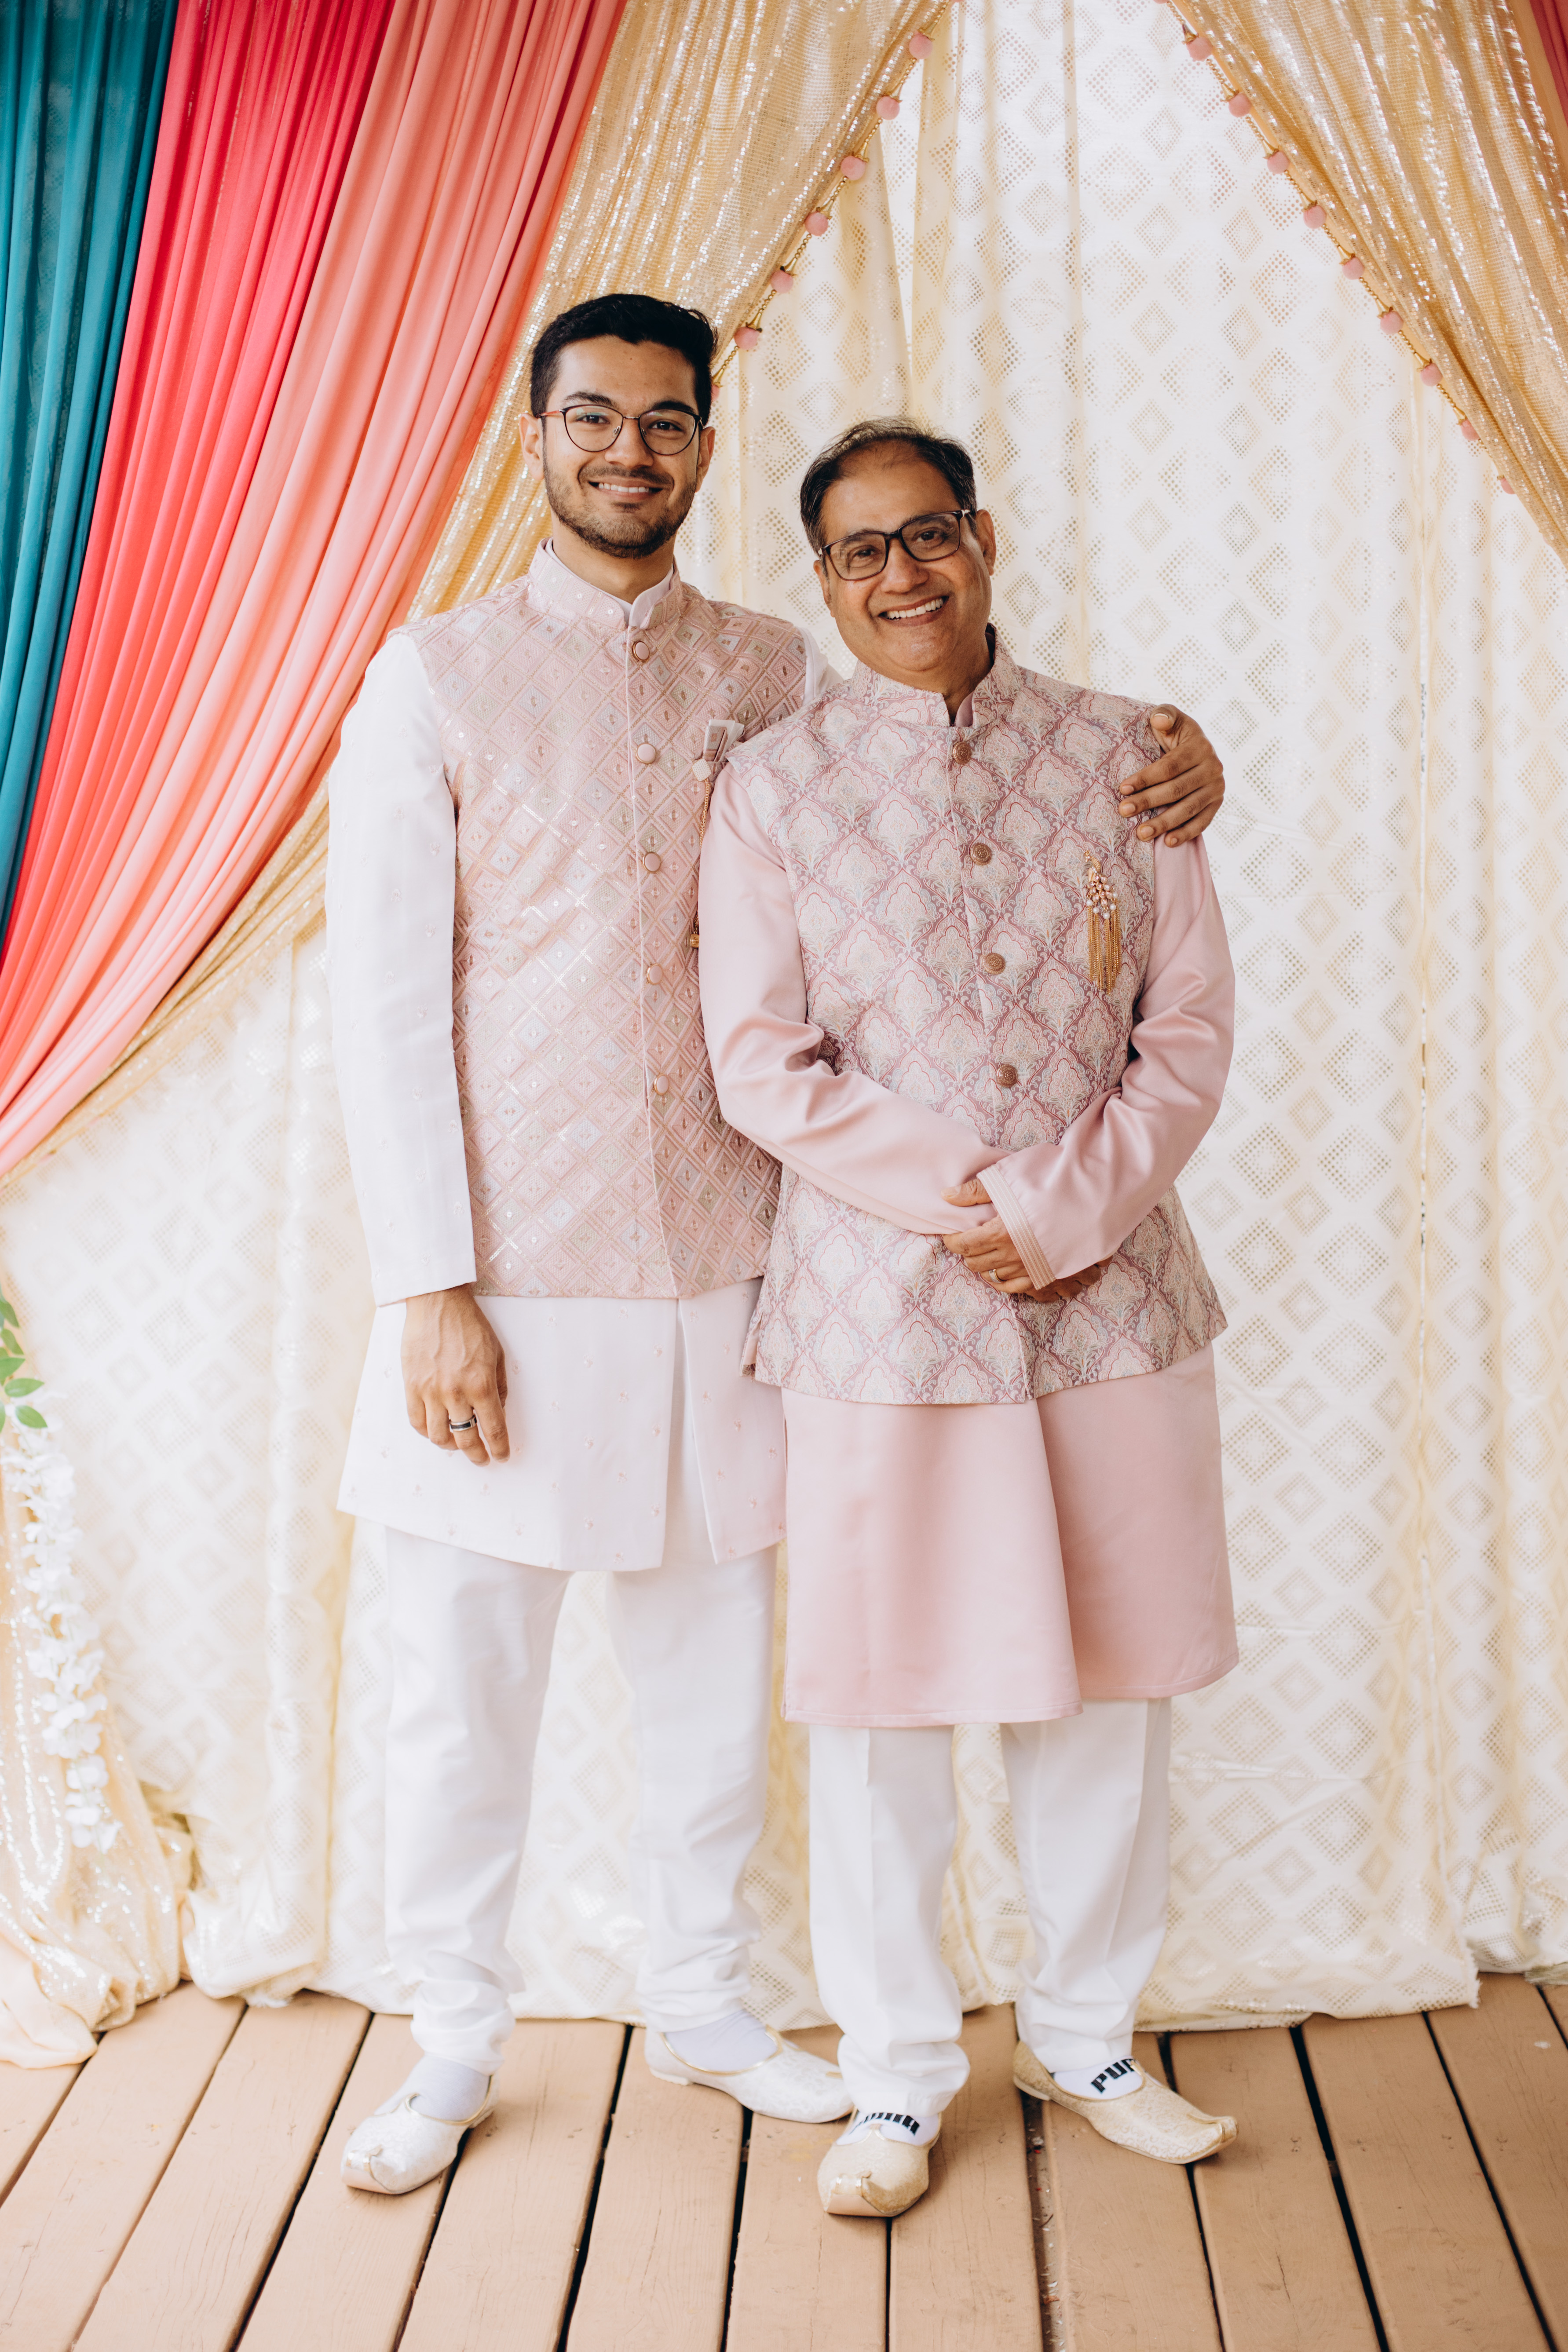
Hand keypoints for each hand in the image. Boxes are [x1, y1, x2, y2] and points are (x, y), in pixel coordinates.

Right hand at [401, 1286, 509, 1464]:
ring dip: (450, 1445)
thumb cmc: (470, 1326)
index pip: (493, 1428)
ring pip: (438, 1436)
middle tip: (481, 1458)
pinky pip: (416, 1421)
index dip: (498, 1448)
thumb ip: (499, 1387)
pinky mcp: (411, 1386)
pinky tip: (436, 1430)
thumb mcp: (497, 1355)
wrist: (438, 1303)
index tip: (501, 1456)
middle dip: (476, 1454)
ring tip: (457, 1443)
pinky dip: (427, 1432)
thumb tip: (498, 1413)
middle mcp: (455, 1392)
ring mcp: (430, 1391)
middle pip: (465, 1438)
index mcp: (482, 1384)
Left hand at [938, 1179, 1110, 1302]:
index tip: (951, 1231)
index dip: (952, 1239)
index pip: (964, 1244)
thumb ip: (976, 1190)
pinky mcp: (1047, 1275)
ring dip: (984, 1264)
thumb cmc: (1052, 1180)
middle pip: (975, 1262)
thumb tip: (946, 1196)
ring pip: (994, 1276)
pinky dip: (1003, 1280)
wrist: (1096, 1195)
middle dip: (966, 1251)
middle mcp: (1012, 1255)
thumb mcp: (1010, 1177)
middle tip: (967, 1238)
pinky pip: (1015, 1288)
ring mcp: (1030, 1268)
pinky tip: (1003, 1269)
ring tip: (985, 1251)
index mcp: (1000, 1232)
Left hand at [1119, 707, 1223, 845]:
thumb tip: (1158, 720)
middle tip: (1124, 811)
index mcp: (1200, 746)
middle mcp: (1213, 767)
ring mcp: (1216, 788)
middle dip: (1148, 801)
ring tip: (1141, 833)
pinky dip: (1186, 834)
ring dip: (1164, 823)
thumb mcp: (1170, 717)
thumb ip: (1164, 715)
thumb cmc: (1174, 733)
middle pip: (1176, 789)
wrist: (1195, 748)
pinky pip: (1202, 823)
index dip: (1146, 778)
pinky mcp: (1216, 804)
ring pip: (1188, 809)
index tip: (1122, 788)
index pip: (1170, 766)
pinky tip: (1168, 843)